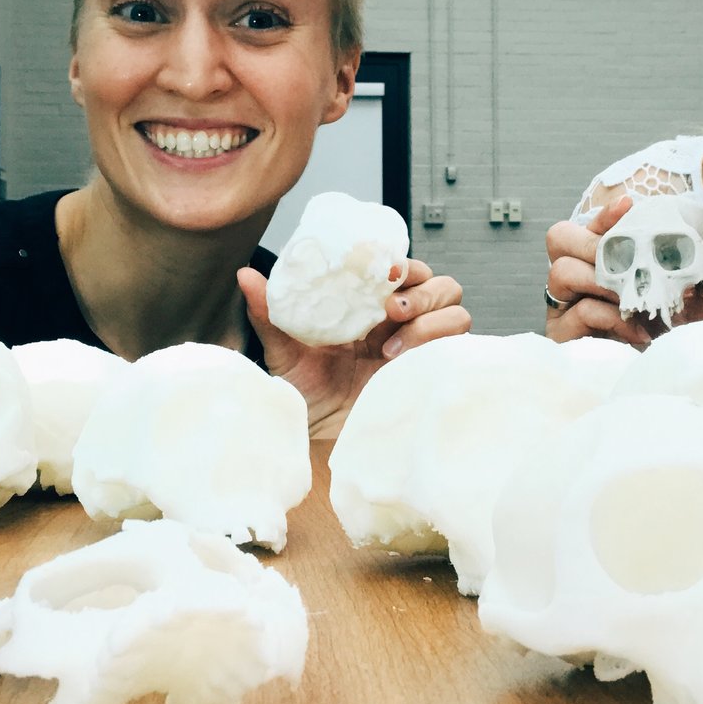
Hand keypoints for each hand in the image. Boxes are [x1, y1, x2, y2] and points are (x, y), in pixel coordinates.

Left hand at [238, 260, 469, 440]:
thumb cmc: (304, 394)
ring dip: (432, 319)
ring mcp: (422, 348)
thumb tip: (246, 275)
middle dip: (423, 291)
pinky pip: (456, 349)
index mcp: (373, 306)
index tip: (386, 270)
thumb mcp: (283, 352)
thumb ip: (269, 314)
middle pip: (442, 286)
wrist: (319, 439)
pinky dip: (438, 345)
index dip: (404, 263)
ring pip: (456, 313)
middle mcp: (403, 323)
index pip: (406, 269)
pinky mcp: (430, 372)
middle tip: (392, 309)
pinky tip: (401, 361)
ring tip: (393, 344)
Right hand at [544, 195, 702, 347]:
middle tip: (624, 260)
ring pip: (561, 271)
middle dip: (591, 242)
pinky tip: (636, 329)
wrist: (668, 373)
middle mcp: (581, 274)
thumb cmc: (677, 326)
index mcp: (607, 256)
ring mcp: (567, 303)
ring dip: (600, 280)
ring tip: (632, 297)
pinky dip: (610, 316)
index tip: (629, 206)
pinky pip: (577, 312)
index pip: (595, 223)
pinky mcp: (564, 333)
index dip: (606, 213)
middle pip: (559, 237)